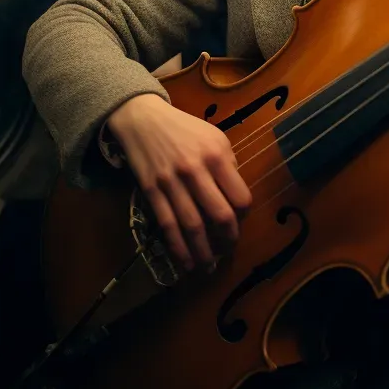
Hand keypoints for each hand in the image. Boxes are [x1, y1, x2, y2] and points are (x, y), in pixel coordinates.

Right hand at [107, 94, 252, 270]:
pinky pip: (167, 226)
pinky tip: (185, 262)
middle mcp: (195, 170)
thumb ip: (229, 164)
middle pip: (218, 214)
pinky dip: (177, 248)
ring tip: (209, 267)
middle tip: (230, 249)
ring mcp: (171, 183)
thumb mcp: (216, 137)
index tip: (242, 220)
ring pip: (191, 226)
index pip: (240, 196)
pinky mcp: (151, 193)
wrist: (144, 120)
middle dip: (228, 238)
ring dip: (202, 252)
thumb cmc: (186, 129)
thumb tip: (237, 196)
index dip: (244, 214)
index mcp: (216, 156)